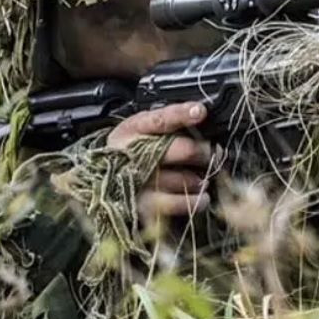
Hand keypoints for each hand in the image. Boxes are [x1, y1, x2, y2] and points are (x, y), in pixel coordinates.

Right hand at [107, 102, 214, 223]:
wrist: (105, 180)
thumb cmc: (132, 150)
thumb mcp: (142, 128)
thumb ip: (169, 122)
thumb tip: (202, 117)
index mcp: (134, 129)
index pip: (161, 119)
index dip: (182, 114)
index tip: (200, 112)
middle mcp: (135, 155)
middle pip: (182, 150)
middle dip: (204, 151)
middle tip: (213, 152)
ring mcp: (138, 182)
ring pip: (185, 179)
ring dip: (201, 178)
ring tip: (203, 177)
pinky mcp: (143, 206)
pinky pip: (178, 204)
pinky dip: (196, 201)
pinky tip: (202, 196)